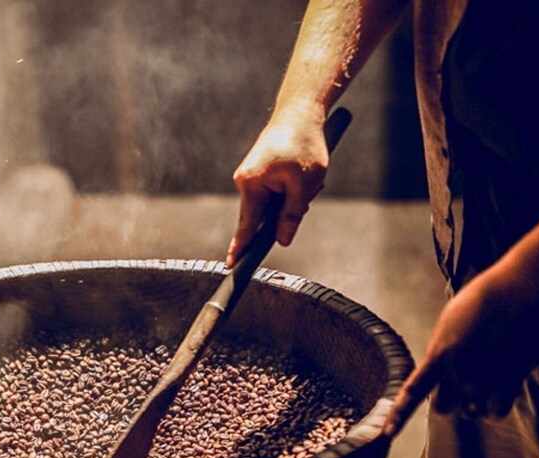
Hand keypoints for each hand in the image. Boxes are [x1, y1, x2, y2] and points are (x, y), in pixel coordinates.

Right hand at [226, 108, 327, 267]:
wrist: (300, 111)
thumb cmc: (303, 144)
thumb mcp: (304, 186)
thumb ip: (291, 216)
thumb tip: (283, 239)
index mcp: (251, 185)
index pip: (246, 226)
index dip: (241, 248)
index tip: (231, 266)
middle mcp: (245, 180)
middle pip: (264, 214)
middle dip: (288, 210)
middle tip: (307, 190)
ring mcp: (251, 175)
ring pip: (273, 202)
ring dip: (293, 196)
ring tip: (307, 174)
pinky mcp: (259, 170)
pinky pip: (274, 190)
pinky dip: (291, 188)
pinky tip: (303, 172)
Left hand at [383, 267, 538, 436]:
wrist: (517, 293)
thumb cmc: (483, 301)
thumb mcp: (450, 323)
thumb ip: (441, 351)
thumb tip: (438, 371)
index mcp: (438, 354)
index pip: (412, 392)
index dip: (398, 415)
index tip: (385, 434)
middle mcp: (457, 372)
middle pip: (442, 408)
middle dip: (449, 399)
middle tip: (463, 380)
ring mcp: (483, 379)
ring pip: (471, 411)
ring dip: (475, 401)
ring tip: (487, 372)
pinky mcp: (508, 382)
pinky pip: (495, 412)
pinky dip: (496, 404)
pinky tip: (500, 383)